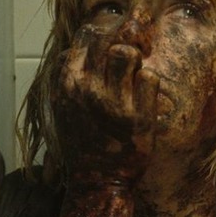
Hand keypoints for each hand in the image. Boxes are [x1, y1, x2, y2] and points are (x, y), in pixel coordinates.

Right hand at [52, 23, 159, 184]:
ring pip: (127, 53)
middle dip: (119, 43)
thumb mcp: (65, 105)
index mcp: (67, 85)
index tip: (109, 48)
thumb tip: (81, 47)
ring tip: (134, 77)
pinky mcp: (139, 115)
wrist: (98, 180)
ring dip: (135, 60)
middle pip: (106, 39)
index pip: (84, 37)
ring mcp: (113, 102)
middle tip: (127, 60)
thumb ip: (72, 76)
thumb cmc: (83, 141)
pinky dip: (150, 83)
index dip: (101, 37)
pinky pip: (150, 77)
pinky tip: (145, 96)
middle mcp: (87, 89)